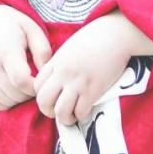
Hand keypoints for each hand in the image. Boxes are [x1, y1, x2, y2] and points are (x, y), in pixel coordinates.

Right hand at [0, 4, 52, 109]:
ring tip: (24, 87)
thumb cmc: (10, 24)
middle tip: (34, 84)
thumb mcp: (31, 28)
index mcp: (6, 51)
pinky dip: (5, 102)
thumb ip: (42, 50)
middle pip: (14, 93)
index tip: (40, 81)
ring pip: (4, 101)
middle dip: (29, 94)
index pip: (21, 81)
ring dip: (18, 99)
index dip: (35, 87)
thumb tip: (47, 74)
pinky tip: (12, 92)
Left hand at [33, 13, 152, 128]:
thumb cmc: (95, 39)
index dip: (43, 97)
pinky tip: (85, 110)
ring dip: (65, 118)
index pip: (37, 86)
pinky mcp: (93, 89)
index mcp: (55, 62)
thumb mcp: (70, 49)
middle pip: (43, 101)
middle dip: (49, 111)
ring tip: (72, 116)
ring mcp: (77, 82)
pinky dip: (81, 115)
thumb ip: (60, 64)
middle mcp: (63, 73)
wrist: (115, 34)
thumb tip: (57, 82)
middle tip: (59, 111)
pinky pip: (80, 111)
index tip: (53, 99)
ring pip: (60, 111)